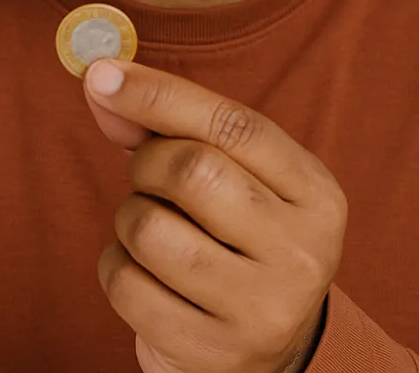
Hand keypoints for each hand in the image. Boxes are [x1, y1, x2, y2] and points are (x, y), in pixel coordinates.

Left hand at [84, 61, 346, 372]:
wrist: (258, 357)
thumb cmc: (232, 243)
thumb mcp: (228, 179)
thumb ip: (168, 129)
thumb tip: (102, 84)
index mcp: (315, 193)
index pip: (235, 126)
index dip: (162, 94)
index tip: (103, 73)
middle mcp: (302, 251)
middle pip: (192, 172)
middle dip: (146, 165)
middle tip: (149, 180)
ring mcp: (263, 308)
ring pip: (149, 229)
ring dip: (129, 220)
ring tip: (155, 233)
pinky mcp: (213, 353)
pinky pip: (127, 285)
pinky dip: (117, 269)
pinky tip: (147, 277)